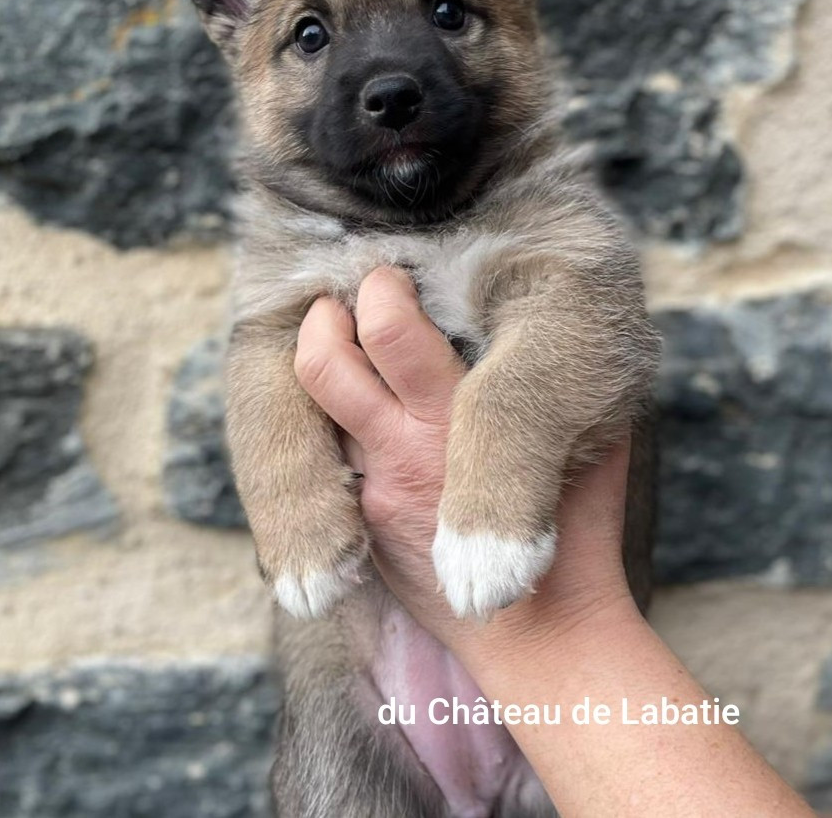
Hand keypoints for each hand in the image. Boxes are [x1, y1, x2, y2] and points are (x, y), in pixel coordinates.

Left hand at [294, 266, 635, 657]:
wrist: (543, 634)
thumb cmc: (577, 528)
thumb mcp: (592, 441)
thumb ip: (563, 383)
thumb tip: (553, 317)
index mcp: (464, 415)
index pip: (393, 331)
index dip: (381, 289)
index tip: (393, 272)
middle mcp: (408, 446)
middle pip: (327, 364)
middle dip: (326, 316)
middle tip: (346, 297)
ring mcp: (376, 487)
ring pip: (314, 406)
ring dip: (316, 359)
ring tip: (335, 333)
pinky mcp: (364, 521)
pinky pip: (329, 451)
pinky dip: (336, 415)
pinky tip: (360, 400)